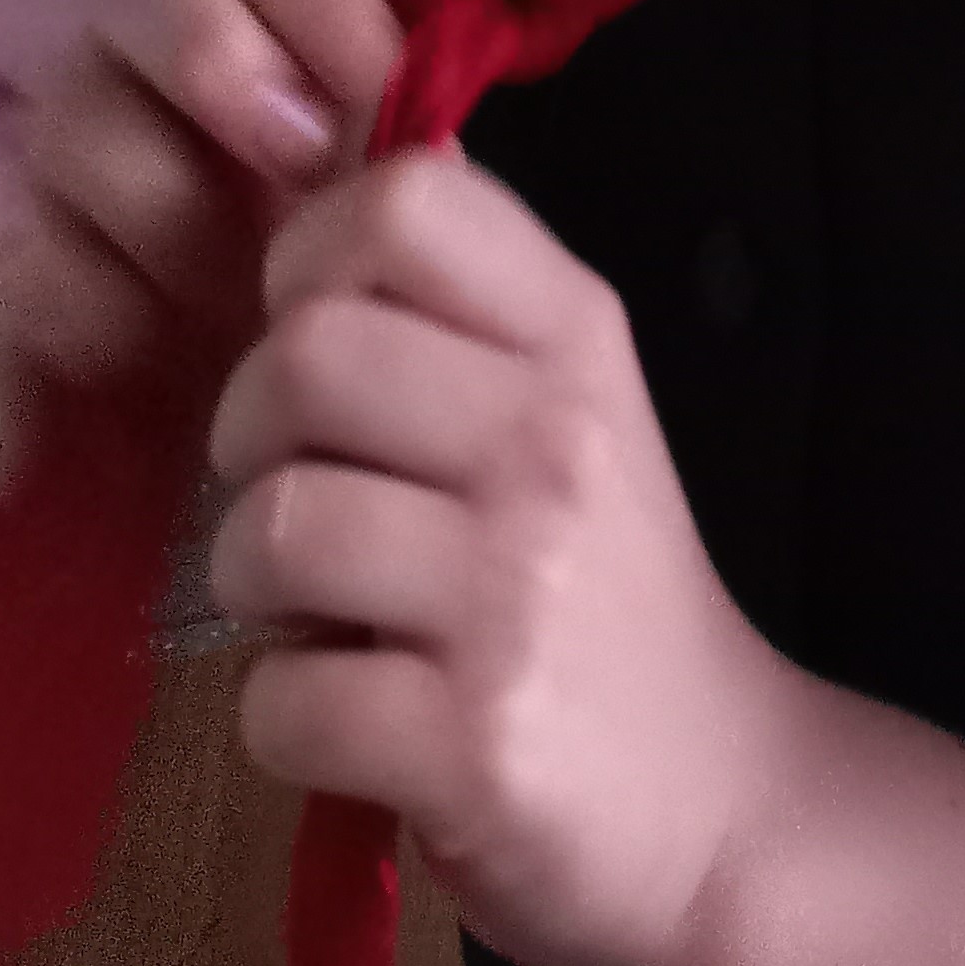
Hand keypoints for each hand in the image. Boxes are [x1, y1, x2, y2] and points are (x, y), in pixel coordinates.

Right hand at [0, 0, 400, 500]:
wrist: (199, 455)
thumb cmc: (310, 309)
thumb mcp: (365, 224)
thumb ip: (387, 151)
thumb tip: (422, 132)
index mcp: (241, 38)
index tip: (379, 81)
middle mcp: (134, 83)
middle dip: (219, 54)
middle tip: (297, 156)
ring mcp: (53, 193)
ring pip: (69, 118)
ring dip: (162, 195)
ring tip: (225, 286)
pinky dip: (70, 310)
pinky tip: (130, 345)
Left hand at [212, 154, 964, 965]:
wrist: (717, 799)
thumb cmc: (607, 589)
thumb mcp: (572, 407)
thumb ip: (461, 306)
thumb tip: (337, 165)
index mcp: (575, 337)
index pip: (404, 200)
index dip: (309, 253)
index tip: (315, 329)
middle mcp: (552, 443)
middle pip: (305, 355)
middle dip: (248, 432)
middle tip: (293, 486)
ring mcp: (515, 595)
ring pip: (276, 524)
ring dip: (252, 582)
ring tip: (309, 606)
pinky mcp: (471, 741)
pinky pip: (281, 698)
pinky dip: (284, 717)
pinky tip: (345, 712)